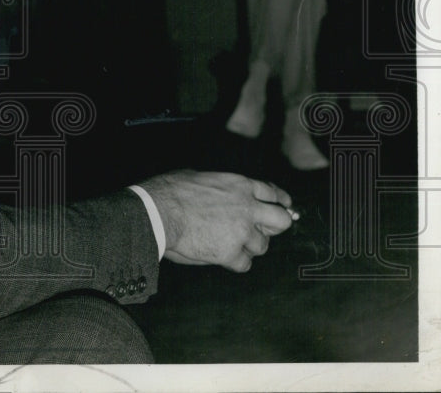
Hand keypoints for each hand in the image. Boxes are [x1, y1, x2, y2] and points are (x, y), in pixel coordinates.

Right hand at [139, 171, 294, 271]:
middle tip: (261, 231)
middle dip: (273, 227)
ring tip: (229, 244)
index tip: (282, 208)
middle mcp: (247, 208)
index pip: (273, 193)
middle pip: (281, 221)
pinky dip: (235, 262)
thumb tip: (219, 191)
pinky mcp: (231, 252)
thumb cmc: (170, 192)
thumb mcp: (199, 176)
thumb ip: (219, 186)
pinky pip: (245, 264)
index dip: (280, 202)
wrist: (158, 212)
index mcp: (239, 186)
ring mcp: (241, 231)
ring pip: (262, 246)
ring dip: (248, 247)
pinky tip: (222, 256)